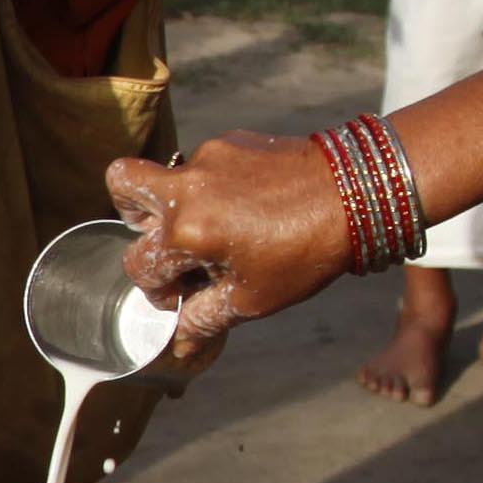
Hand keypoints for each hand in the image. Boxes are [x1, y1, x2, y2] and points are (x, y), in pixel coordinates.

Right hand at [107, 132, 350, 351]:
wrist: (359, 191)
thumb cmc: (307, 252)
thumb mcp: (255, 299)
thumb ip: (206, 318)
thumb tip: (180, 340)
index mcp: (186, 232)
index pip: (140, 265)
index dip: (158, 290)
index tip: (183, 295)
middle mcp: (186, 189)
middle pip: (123, 185)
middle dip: (134, 218)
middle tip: (168, 240)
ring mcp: (207, 158)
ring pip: (167, 177)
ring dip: (178, 204)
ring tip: (217, 227)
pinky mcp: (231, 141)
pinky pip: (204, 166)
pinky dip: (214, 188)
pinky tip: (250, 208)